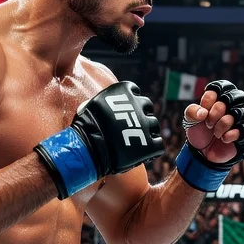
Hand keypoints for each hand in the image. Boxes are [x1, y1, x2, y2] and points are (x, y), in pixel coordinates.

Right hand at [34, 81, 162, 199]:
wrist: (89, 149)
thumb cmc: (84, 128)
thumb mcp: (89, 106)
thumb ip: (101, 103)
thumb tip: (97, 104)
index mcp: (123, 92)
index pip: (134, 91)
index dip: (130, 101)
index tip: (125, 109)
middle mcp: (138, 104)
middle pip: (147, 106)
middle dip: (141, 115)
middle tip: (131, 126)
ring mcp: (146, 124)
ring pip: (154, 125)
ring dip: (148, 131)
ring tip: (136, 140)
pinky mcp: (150, 143)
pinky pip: (159, 144)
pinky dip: (153, 148)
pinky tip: (143, 152)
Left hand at [182, 80, 243, 165]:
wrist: (206, 154)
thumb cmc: (202, 132)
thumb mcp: (190, 121)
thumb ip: (192, 112)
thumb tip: (203, 113)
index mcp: (225, 96)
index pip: (221, 87)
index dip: (209, 100)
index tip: (202, 114)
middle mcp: (240, 103)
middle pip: (231, 98)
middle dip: (215, 113)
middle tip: (209, 125)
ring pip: (239, 113)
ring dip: (222, 125)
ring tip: (216, 134)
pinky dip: (232, 134)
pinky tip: (224, 139)